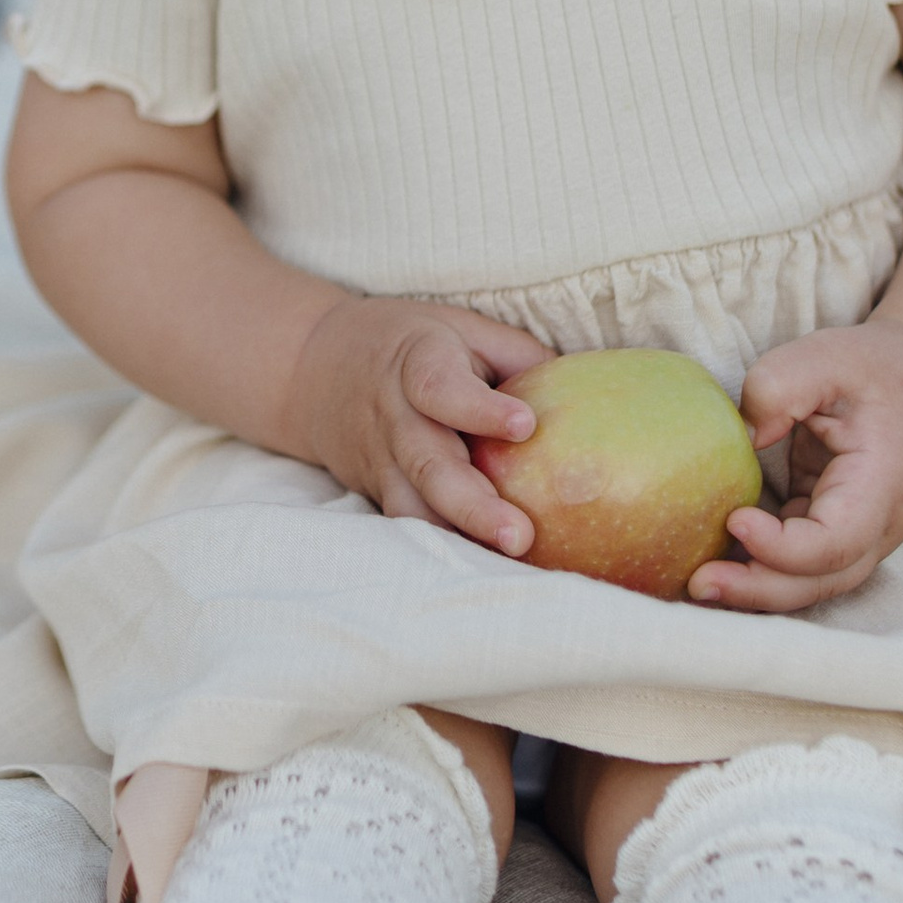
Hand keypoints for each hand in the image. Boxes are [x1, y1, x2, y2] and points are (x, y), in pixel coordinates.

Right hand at [283, 296, 551, 552]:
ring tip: (507, 566)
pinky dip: (443, 551)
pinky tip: (488, 572)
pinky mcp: (379, 494)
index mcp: (416, 363)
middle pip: (428, 466)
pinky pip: (411, 526)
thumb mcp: (463, 329)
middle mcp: (394, 417)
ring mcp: (381, 463)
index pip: (441, 387)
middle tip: (520, 536)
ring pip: (412, 508)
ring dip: (457, 539)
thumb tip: (589, 394)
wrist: (313, 368)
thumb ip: (519, 358)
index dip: (479, 408)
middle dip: (473, 505)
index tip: (525, 426)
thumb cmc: (414, 344)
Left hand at [690, 318, 902, 611]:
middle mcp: (879, 525)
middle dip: (758, 589)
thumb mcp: (828, 356)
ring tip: (696, 584)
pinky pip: (799, 570)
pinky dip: (759, 574)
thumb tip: (744, 435)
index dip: (784, 547)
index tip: (735, 519)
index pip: (838, 541)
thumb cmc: (873, 370)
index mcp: (882, 482)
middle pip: (822, 580)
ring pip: (811, 586)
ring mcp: (861, 538)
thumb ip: (781, 385)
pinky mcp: (834, 536)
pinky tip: (715, 567)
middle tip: (698, 582)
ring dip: (754, 591)